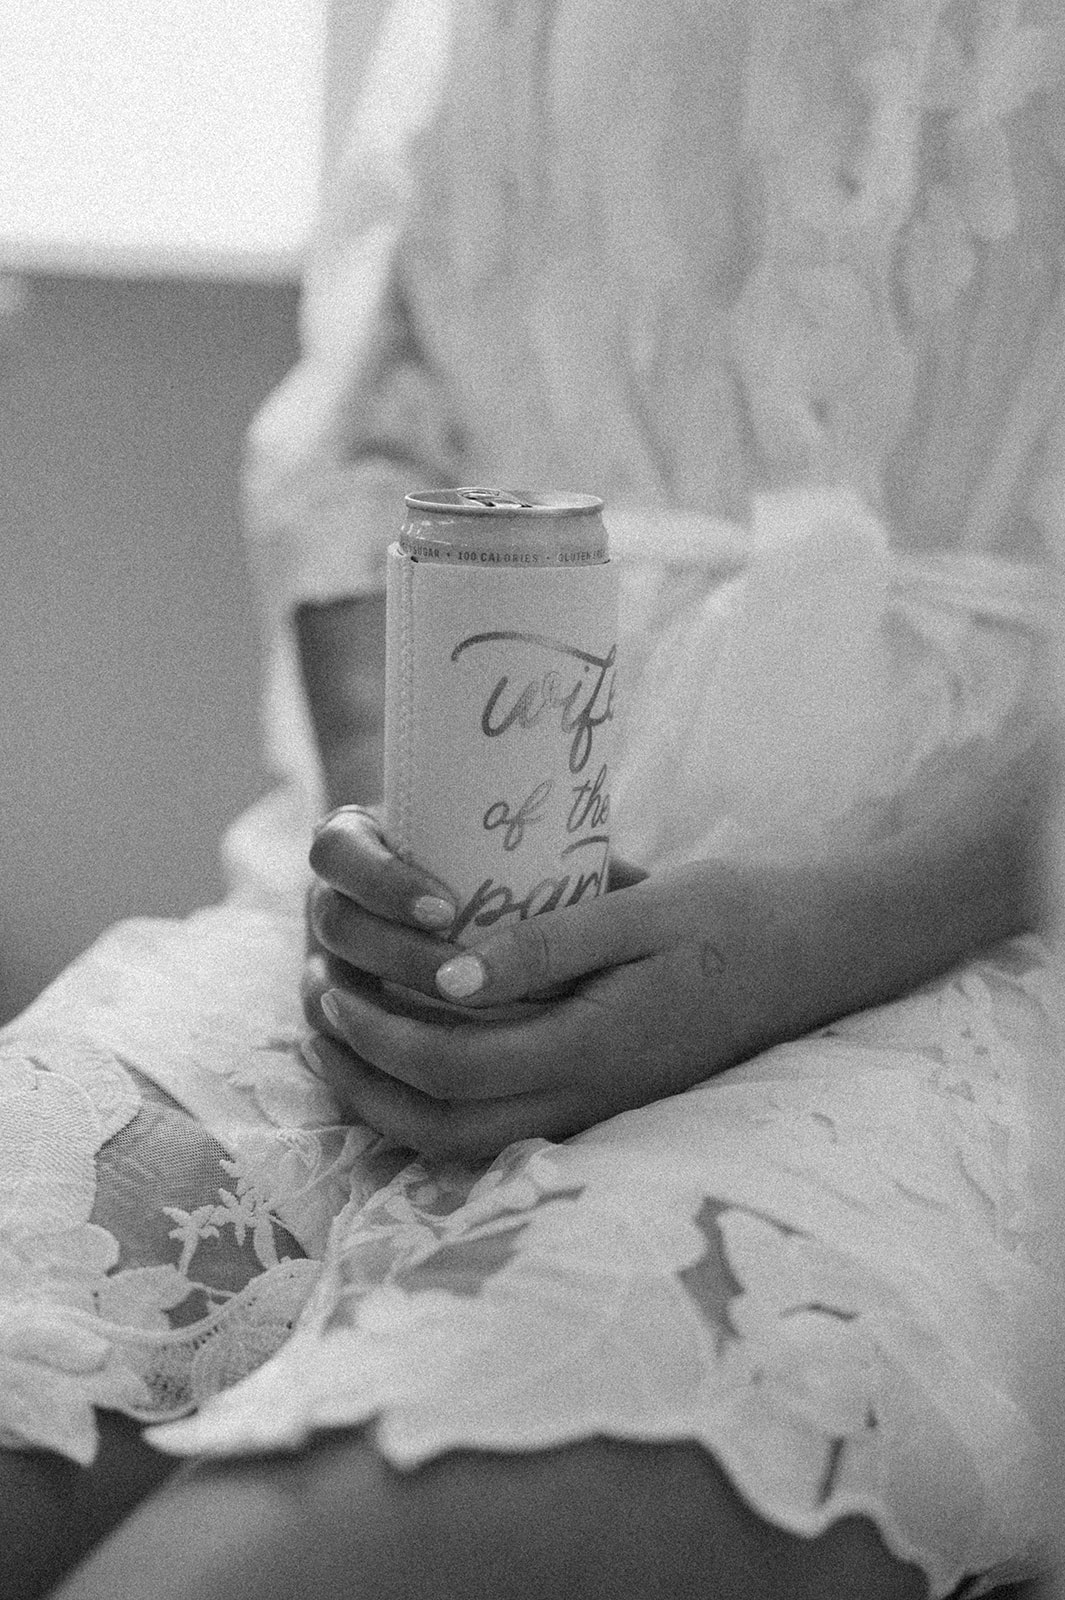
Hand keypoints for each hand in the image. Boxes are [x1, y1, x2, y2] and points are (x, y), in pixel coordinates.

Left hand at [302, 807, 768, 1163]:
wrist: (815, 956)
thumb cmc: (731, 917)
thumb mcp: (643, 910)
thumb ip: (547, 945)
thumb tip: (448, 974)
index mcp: (594, 1046)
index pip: (454, 1067)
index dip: (379, 1037)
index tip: (337, 984)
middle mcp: (589, 1094)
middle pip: (444, 1127)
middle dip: (364, 1081)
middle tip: (320, 1016)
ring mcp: (597, 1106)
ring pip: (466, 1143)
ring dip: (391, 1102)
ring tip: (343, 1040)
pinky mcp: (602, 1098)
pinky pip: (498, 1128)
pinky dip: (436, 1105)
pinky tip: (410, 1056)